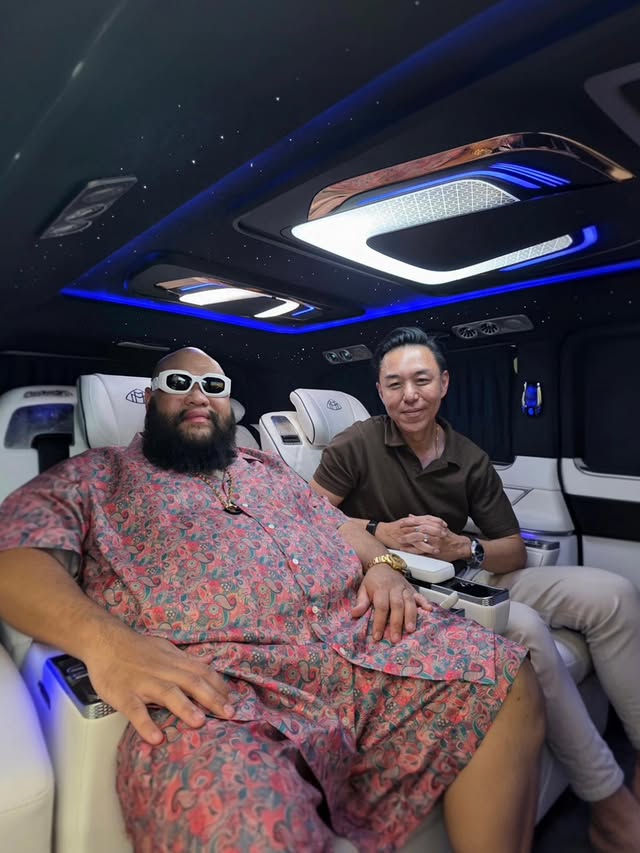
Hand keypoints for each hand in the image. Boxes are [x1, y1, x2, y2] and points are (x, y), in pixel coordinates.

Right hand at [83, 624, 233, 744]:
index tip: (233, 701)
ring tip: (200, 722)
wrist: (104, 641)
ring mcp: (143, 683)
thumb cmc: (136, 648)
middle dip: (212, 698)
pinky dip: (146, 724)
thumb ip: (183, 663)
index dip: (219, 686)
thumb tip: (205, 674)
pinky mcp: (124, 695)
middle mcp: (163, 671)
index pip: (202, 671)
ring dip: (185, 707)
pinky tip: (156, 738)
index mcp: (174, 661)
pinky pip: (135, 711)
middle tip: (230, 714)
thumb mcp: (165, 649)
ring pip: (167, 693)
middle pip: (192, 682)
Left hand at [352, 563, 431, 642]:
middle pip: (397, 606)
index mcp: (381, 589)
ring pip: (409, 602)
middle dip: (397, 623)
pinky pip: (420, 595)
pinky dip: (425, 602)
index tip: (377, 637)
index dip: (379, 622)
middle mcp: (394, 589)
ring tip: (411, 630)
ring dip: (411, 616)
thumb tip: (354, 614)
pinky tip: (429, 611)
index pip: (381, 607)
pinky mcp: (412, 589)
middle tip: (395, 638)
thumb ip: (361, 602)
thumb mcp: (363, 589)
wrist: (383, 564)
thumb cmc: (372, 581)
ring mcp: (404, 588)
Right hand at [377, 514, 449, 556]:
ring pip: (422, 538)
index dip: (437, 521)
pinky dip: (424, 550)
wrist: (383, 532)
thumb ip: (417, 520)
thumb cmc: (395, 527)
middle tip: (445, 534)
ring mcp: (407, 535)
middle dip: (437, 531)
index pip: (427, 518)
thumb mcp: (407, 521)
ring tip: (439, 547)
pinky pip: (416, 547)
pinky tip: (430, 553)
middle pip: (426, 527)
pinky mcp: (405, 543)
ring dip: (431, 543)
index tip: (445, 524)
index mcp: (412, 520)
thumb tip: (429, 520)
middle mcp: (410, 526)